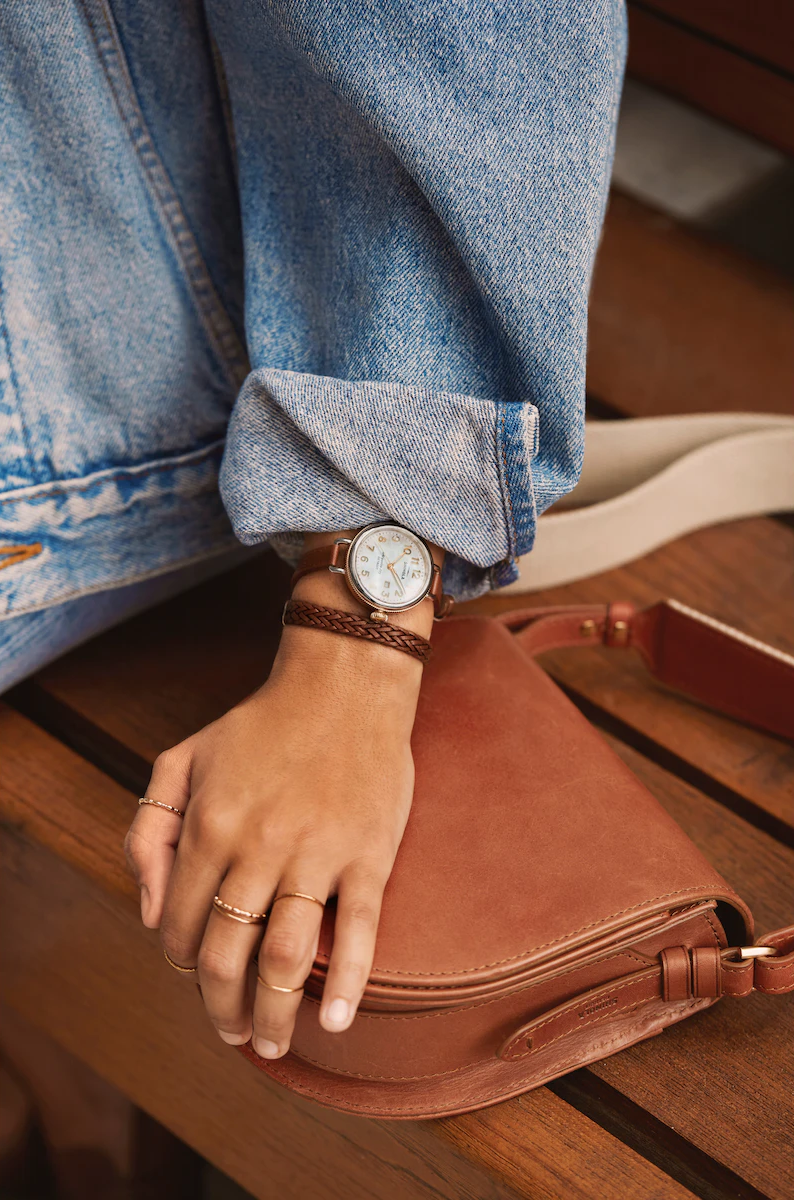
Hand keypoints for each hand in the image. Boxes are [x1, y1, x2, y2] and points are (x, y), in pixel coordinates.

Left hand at [123, 532, 440, 1059]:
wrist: (343, 685)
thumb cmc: (262, 724)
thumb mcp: (182, 759)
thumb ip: (148, 829)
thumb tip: (147, 907)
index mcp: (208, 825)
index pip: (177, 925)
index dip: (179, 964)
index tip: (195, 976)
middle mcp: (257, 846)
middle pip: (226, 956)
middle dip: (220, 1009)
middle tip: (230, 1033)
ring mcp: (316, 854)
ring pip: (285, 957)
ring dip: (272, 1014)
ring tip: (270, 1043)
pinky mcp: (368, 855)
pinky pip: (359, 931)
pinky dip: (347, 982)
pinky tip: (338, 1018)